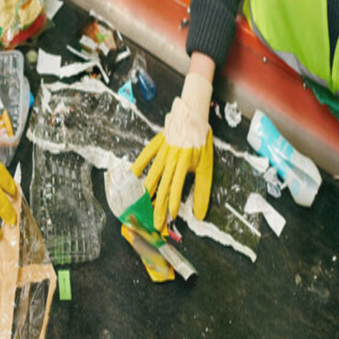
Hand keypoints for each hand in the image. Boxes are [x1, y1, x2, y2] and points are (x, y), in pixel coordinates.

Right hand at [131, 72, 213, 229]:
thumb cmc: (201, 142)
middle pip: (163, 186)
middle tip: (155, 223)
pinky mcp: (157, 143)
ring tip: (142, 206)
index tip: (169, 217)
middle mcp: (171, 158)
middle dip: (158, 206)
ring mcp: (163, 150)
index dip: (172, 203)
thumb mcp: (206, 166)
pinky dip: (138, 165)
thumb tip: (200, 213)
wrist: (193, 115)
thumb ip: (201, 191)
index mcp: (184, 163)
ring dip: (148, 191)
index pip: (176, 187)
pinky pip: (146, 155)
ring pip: (153, 173)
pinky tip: (132, 176)